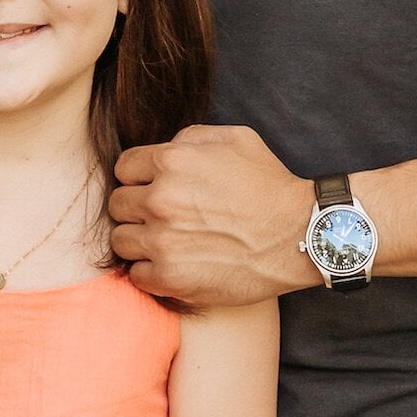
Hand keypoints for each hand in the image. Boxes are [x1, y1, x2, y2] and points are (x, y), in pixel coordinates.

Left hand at [108, 125, 318, 306]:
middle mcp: (160, 200)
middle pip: (117, 204)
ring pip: (120, 239)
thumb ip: (190, 138)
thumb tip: (165, 148)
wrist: (299, 235)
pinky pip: (135, 274)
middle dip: (135, 207)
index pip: (124, 168)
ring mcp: (163, 241)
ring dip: (137, 239)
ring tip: (163, 241)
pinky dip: (148, 271)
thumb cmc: (270, 185)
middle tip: (160, 216)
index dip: (138, 177)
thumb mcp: (234, 139)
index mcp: (171, 162)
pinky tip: (170, 263)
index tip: (153, 187)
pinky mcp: (171, 278)